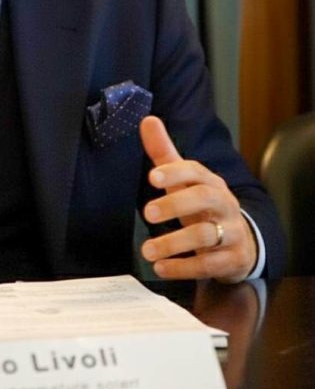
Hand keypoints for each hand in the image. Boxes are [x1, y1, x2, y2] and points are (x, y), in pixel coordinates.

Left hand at [139, 116, 256, 282]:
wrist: (241, 242)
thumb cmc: (203, 206)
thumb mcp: (185, 181)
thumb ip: (164, 153)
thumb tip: (147, 120)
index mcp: (211, 183)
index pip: (196, 171)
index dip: (176, 172)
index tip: (152, 177)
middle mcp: (224, 205)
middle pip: (205, 199)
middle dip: (176, 205)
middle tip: (148, 213)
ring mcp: (231, 233)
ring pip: (206, 236)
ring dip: (174, 243)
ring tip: (147, 250)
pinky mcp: (232, 260)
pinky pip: (210, 265)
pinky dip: (184, 268)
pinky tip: (161, 268)